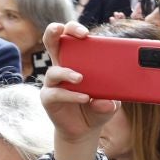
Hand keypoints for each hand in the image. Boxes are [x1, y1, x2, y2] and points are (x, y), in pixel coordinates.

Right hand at [40, 22, 118, 159]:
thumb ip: (111, 99)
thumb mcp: (111, 102)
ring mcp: (53, 82)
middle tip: (66, 32)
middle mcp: (61, 67)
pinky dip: (70, 95)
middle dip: (55, 31)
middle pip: (51, 41)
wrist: (85, 130)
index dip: (73, 29)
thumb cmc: (98, 107)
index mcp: (76, 60)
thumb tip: (107, 101)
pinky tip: (84, 98)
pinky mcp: (48, 98)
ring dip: (67, 72)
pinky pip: (56, 93)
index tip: (85, 33)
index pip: (70, 37)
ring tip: (81, 78)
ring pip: (53, 70)